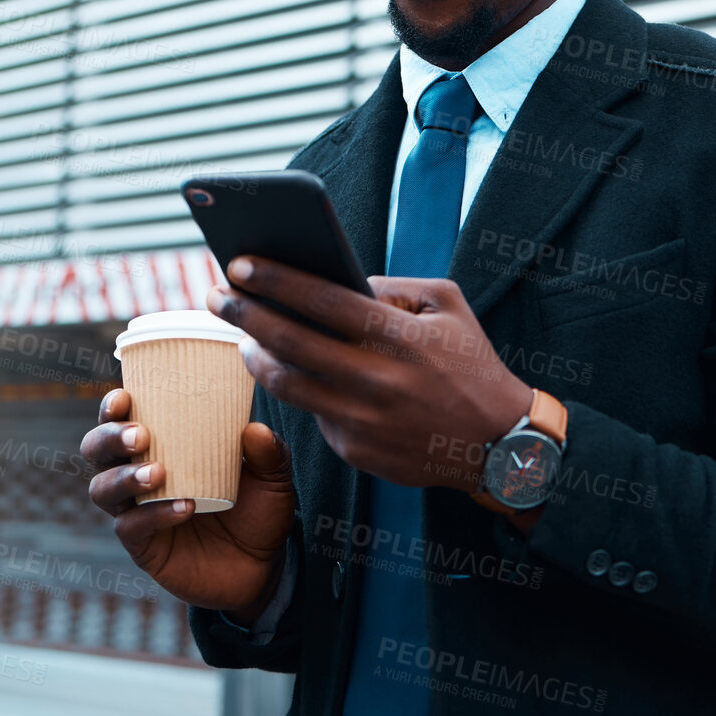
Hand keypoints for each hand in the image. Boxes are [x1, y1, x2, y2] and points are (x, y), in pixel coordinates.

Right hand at [82, 389, 296, 618]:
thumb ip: (269, 452)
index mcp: (163, 445)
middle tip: (140, 435)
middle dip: (109, 437)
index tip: (124, 396)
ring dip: (124, 477)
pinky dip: (155, 515)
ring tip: (158, 473)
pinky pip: (132, 527)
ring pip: (103, 489)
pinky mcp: (143, 546)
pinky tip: (184, 508)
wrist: (263, 566)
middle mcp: (139, 474)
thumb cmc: (258, 509)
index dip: (113, 406)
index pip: (122, 418)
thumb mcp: (272, 478)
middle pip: (96, 450)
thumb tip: (255, 430)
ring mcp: (137, 511)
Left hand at [208, 256, 533, 492]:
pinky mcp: (356, 451)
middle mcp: (376, 380)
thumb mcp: (447, 307)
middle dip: (245, 314)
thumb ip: (393, 288)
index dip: (275, 280)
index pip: (322, 300)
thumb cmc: (472, 364)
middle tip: (216, 296)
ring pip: (288, 384)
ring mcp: (363, 420)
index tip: (239, 264)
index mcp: (399, 336)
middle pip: (291, 342)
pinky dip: (300, 391)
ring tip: (243, 337)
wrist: (499, 443)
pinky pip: (314, 415)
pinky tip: (291, 374)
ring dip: (256, 357)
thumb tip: (340, 283)